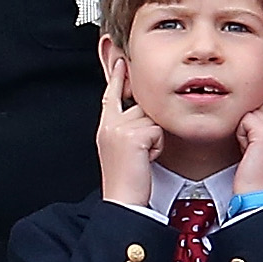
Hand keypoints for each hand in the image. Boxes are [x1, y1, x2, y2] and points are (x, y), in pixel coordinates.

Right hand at [96, 50, 162, 204]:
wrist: (122, 199)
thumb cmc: (127, 179)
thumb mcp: (123, 148)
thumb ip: (129, 128)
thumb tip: (144, 114)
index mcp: (105, 126)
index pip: (111, 95)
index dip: (116, 77)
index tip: (121, 62)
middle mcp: (109, 124)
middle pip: (141, 107)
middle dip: (148, 126)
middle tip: (140, 153)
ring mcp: (119, 128)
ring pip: (152, 118)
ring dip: (155, 138)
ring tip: (144, 157)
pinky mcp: (132, 135)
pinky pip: (158, 131)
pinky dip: (158, 146)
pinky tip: (146, 159)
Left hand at [234, 64, 262, 196]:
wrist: (259, 195)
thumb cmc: (255, 177)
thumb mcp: (262, 148)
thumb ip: (262, 127)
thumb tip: (252, 110)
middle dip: (249, 119)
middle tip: (251, 146)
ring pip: (252, 110)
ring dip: (243, 129)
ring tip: (248, 151)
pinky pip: (245, 119)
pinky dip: (240, 133)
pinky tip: (246, 150)